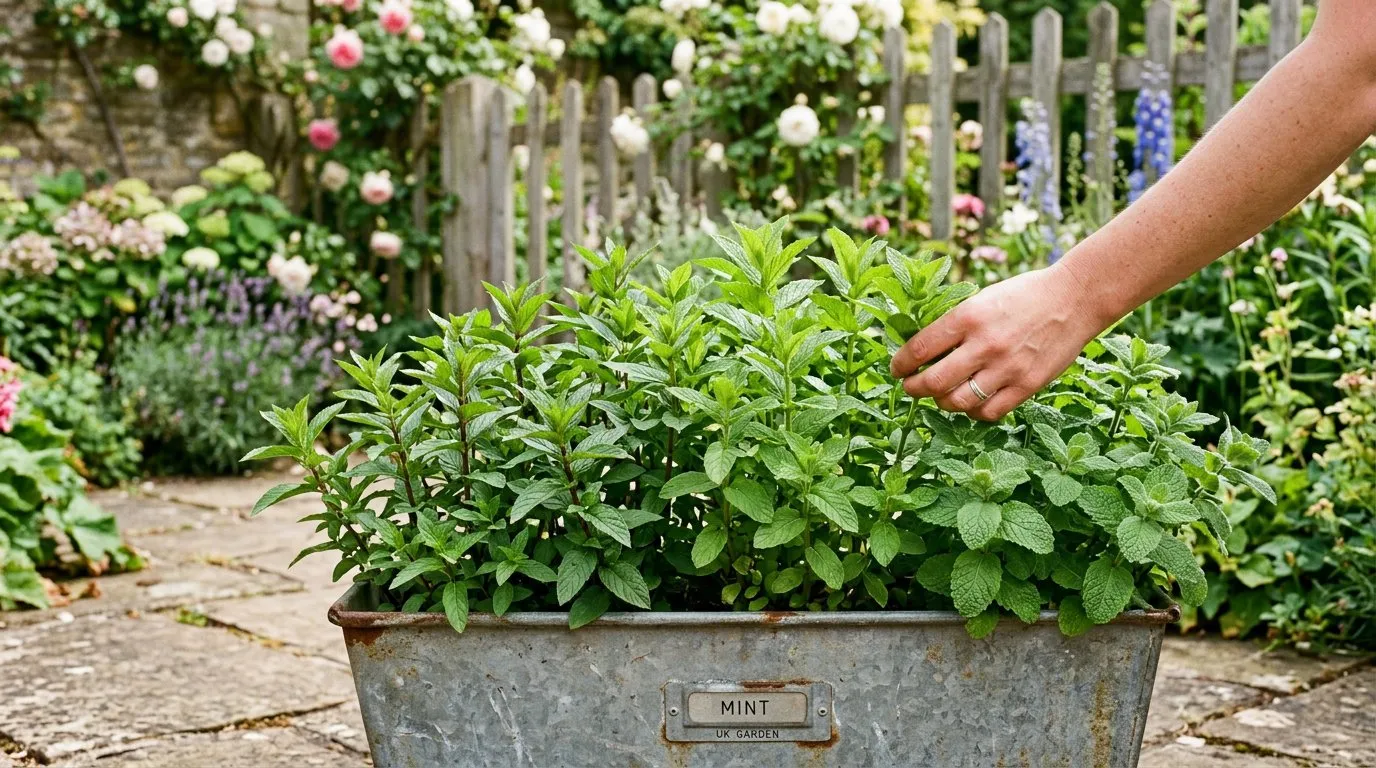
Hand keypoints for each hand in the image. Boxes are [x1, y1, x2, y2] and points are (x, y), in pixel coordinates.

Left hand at [889, 264, 1108, 420]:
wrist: (1074, 298)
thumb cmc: (1025, 295)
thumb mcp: (983, 297)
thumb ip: (956, 323)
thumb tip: (923, 348)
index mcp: (969, 316)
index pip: (920, 348)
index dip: (901, 363)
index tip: (897, 368)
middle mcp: (985, 344)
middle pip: (933, 382)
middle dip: (914, 388)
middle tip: (910, 386)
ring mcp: (1007, 368)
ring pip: (957, 402)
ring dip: (941, 402)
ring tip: (940, 396)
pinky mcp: (1027, 385)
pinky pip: (989, 412)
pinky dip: (973, 412)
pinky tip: (971, 403)